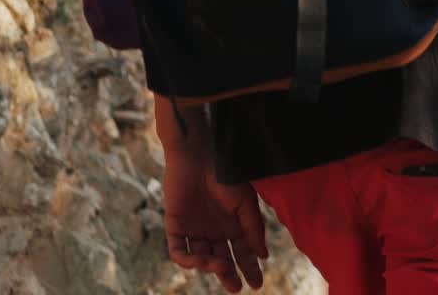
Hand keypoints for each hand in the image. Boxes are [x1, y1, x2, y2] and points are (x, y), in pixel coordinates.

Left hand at [162, 147, 268, 292]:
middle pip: (222, 260)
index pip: (242, 253)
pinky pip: (178, 251)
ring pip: (201, 259)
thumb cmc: (225, 175)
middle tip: (237, 287)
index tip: (257, 283)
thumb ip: (253, 229)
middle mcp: (214, 231)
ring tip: (221, 266)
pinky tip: (198, 260)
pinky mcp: (175, 226)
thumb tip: (263, 255)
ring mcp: (195, 230)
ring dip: (210, 266)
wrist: (197, 155)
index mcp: (233, 225)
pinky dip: (187, 260)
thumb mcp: (245, 203)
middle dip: (229, 275)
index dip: (250, 268)